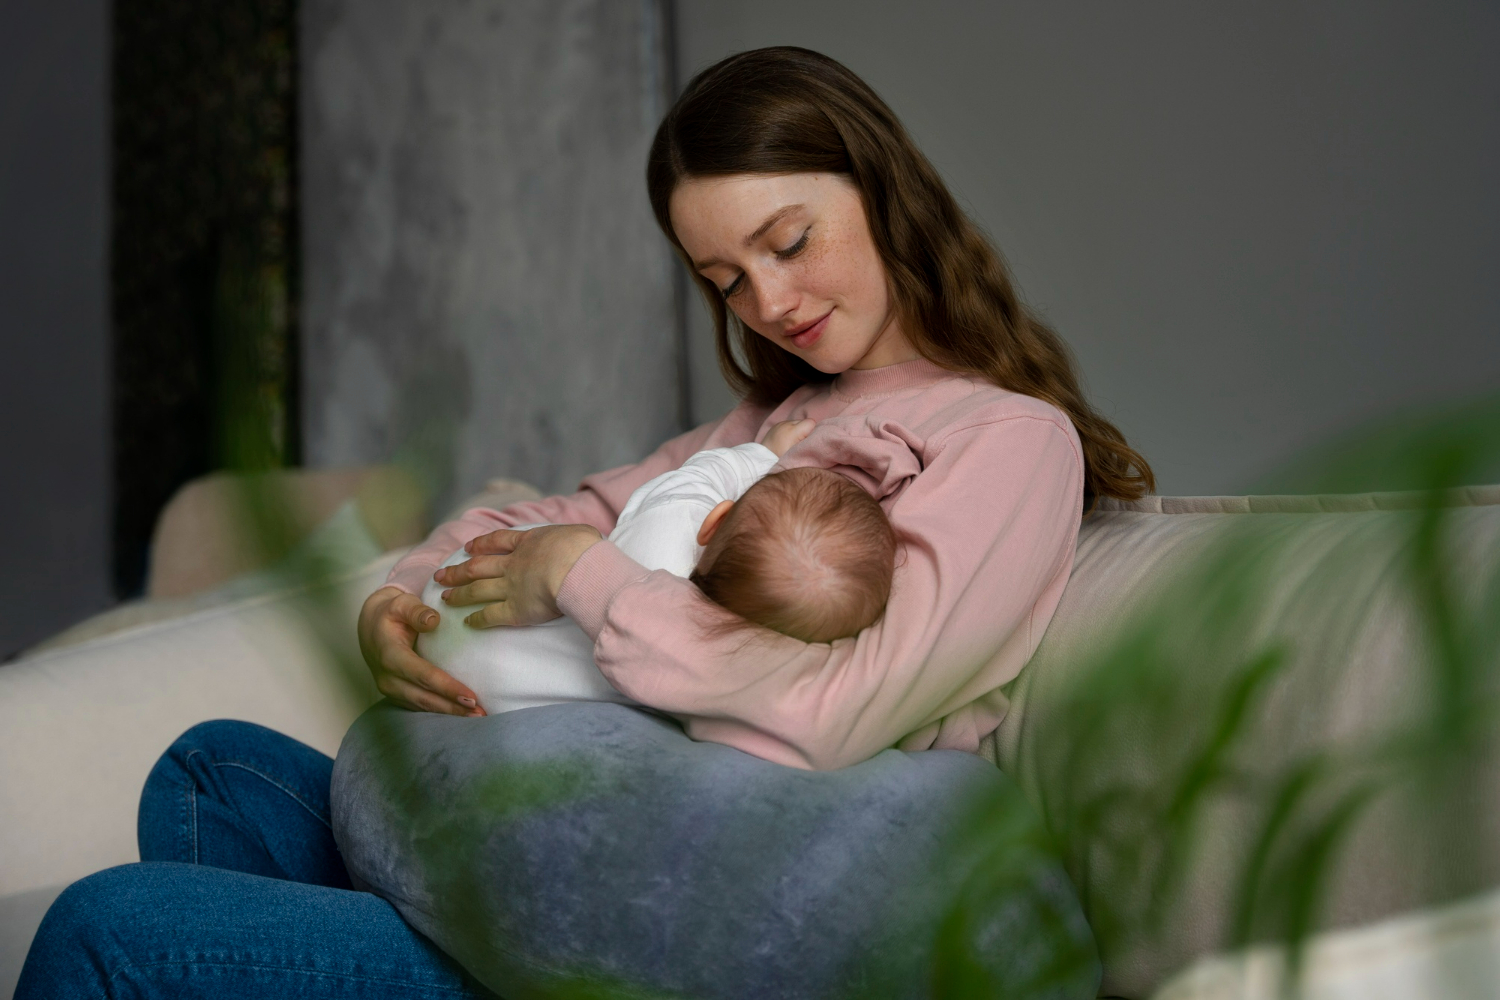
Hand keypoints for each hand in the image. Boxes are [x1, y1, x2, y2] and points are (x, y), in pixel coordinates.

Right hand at [357, 585, 483, 715]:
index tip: (471, 696)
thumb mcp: (401, 604)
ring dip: (449, 713)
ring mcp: (390, 689)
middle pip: (424, 697)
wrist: (371, 627)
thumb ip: (417, 611)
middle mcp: (388, 678)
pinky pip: (419, 706)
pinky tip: (461, 713)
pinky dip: (440, 711)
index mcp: (390, 655)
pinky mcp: (396, 695)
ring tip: (477, 716)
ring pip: (422, 706)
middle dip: (453, 707)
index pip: (422, 675)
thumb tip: (434, 620)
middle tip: (481, 713)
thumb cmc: (392, 614)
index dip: (446, 687)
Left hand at [434, 523, 602, 627]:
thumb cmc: (583, 548)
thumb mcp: (580, 533)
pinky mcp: (515, 610)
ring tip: (445, 598)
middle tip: (440, 576)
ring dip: (460, 594)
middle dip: (457, 571)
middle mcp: (513, 565)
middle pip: (478, 566)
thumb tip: (583, 538)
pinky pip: (491, 616)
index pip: (498, 541)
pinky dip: (477, 619)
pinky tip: (468, 623)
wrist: (577, 568)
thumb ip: (575, 536)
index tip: (468, 547)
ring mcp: (511, 587)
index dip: (481, 544)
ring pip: (478, 590)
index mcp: (528, 543)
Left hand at [763, 418, 815, 456]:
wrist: (762, 460)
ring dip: (798, 432)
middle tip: (801, 445)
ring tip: (793, 443)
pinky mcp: (776, 425)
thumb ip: (809, 446)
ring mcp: (780, 423)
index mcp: (793, 431)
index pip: (811, 422)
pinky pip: (788, 425)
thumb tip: (818, 441)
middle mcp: (786, 424)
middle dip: (806, 432)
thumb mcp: (799, 456)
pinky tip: (787, 441)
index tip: (809, 443)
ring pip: (797, 424)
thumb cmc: (782, 460)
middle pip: (804, 423)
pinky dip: (790, 431)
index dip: (813, 432)